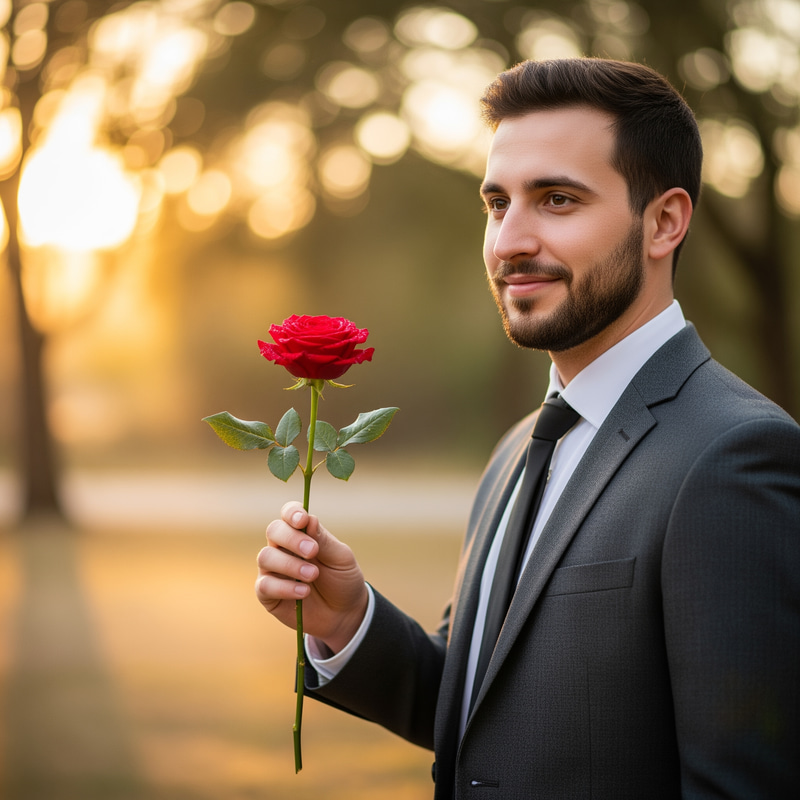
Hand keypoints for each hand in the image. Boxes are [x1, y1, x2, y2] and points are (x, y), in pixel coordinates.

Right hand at [256, 501, 368, 653]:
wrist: (344, 614)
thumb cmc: (342, 580)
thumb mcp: (341, 558)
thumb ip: (324, 540)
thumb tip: (309, 520)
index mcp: (302, 534)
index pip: (289, 514)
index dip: (292, 513)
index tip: (302, 520)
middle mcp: (283, 548)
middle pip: (274, 531)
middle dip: (292, 538)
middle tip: (313, 551)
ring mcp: (273, 570)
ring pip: (265, 556)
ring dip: (290, 565)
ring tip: (313, 575)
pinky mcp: (267, 594)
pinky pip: (265, 585)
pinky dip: (285, 588)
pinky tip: (304, 593)